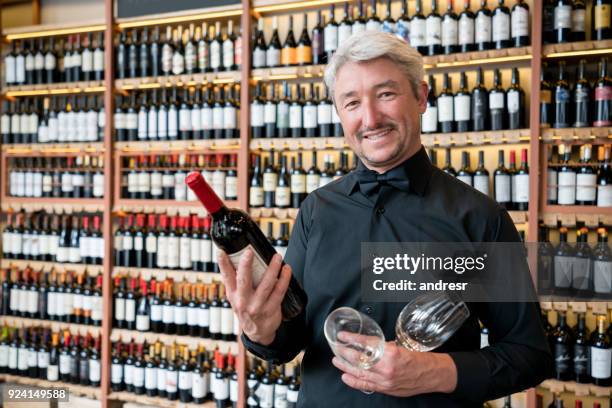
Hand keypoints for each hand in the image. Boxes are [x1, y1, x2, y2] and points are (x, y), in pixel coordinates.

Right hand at [218, 248, 291, 345]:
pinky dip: (284, 279)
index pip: (226, 277)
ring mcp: (257, 306)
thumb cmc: (247, 309)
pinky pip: (279, 291)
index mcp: (233, 295)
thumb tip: (237, 256)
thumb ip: (236, 281)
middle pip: (244, 280)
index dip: (223, 264)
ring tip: (277, 256)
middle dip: (246, 265)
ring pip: (266, 284)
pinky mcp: (271, 309)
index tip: (221, 251)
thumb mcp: (236, 298)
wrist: (258, 333)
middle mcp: (243, 301)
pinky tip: (286, 269)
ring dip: (272, 268)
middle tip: (249, 252)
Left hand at [332, 339, 457, 396]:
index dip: (353, 340)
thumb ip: (383, 346)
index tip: (343, 336)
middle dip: (345, 353)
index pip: (366, 344)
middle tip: (337, 347)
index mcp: (391, 353)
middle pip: (359, 360)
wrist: (432, 374)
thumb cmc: (419, 358)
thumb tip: (369, 343)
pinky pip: (366, 385)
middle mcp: (387, 367)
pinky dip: (354, 381)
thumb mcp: (400, 346)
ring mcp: (385, 380)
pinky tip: (345, 376)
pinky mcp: (386, 388)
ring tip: (337, 360)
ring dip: (346, 366)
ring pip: (360, 373)